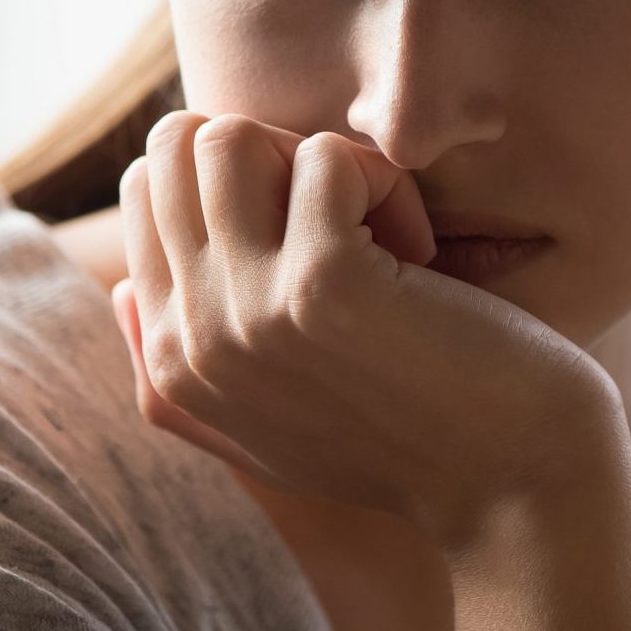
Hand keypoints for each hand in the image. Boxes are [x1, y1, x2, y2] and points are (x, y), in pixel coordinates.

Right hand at [112, 111, 624, 549]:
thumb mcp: (265, 431)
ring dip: (322, 164)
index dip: (247, 182)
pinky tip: (421, 257)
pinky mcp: (322, 284)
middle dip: (275, 156)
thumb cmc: (408, 449)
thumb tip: (117, 288)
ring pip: (231, 135)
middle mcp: (191, 337)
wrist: (513, 495)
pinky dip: (388, 184)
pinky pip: (328, 157)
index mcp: (169, 361)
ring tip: (379, 233)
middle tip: (348, 225)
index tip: (316, 245)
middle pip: (179, 145)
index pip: (148, 188)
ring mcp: (249, 310)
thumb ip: (176, 371)